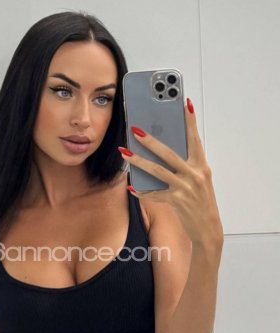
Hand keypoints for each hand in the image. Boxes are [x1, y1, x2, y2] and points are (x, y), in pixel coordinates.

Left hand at [118, 98, 223, 248]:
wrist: (208, 229)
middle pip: (169, 153)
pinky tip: (131, 187)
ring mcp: (185, 187)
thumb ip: (186, 166)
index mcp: (201, 166)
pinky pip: (154, 193)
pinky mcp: (177, 200)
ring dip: (138, 161)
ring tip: (124, 153)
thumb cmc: (201, 202)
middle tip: (135, 130)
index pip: (195, 139)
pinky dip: (141, 191)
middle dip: (150, 140)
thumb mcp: (199, 181)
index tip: (185, 103)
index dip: (190, 121)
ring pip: (157, 170)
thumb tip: (164, 153)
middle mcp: (195, 174)